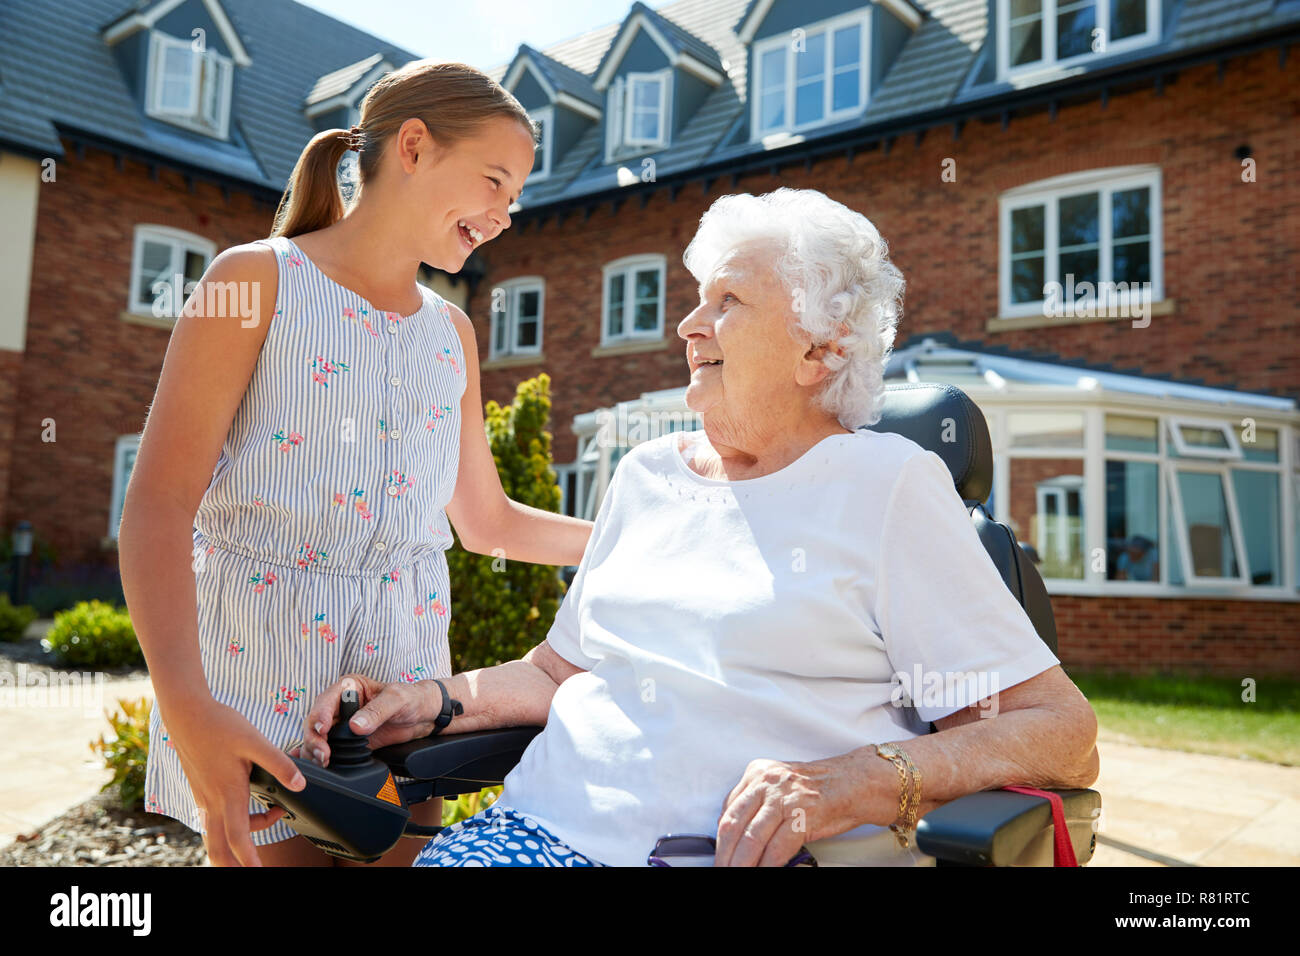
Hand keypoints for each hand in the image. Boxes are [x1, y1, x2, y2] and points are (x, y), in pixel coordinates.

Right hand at [163, 698, 304, 866]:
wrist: (187, 715)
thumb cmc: (220, 725)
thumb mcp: (255, 741)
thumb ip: (279, 763)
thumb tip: (300, 784)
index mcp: (228, 794)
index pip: (238, 838)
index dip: (249, 860)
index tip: (258, 872)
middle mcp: (213, 802)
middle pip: (218, 849)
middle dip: (234, 865)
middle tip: (254, 869)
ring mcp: (204, 799)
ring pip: (215, 836)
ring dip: (235, 843)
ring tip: (268, 823)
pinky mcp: (201, 792)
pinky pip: (213, 821)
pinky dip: (229, 827)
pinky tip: (246, 812)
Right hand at [301, 674, 438, 764]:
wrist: (424, 716)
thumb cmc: (411, 698)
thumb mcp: (397, 699)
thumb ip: (377, 711)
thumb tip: (356, 725)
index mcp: (349, 687)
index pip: (326, 700)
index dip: (320, 715)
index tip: (323, 730)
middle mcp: (342, 705)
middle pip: (316, 721)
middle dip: (315, 738)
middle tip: (323, 753)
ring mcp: (343, 724)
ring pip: (318, 737)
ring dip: (315, 749)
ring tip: (323, 761)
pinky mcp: (348, 741)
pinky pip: (329, 749)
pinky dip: (321, 756)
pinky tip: (318, 764)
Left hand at [714, 754, 870, 866]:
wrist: (853, 783)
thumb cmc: (817, 787)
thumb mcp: (778, 784)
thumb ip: (754, 801)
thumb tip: (729, 829)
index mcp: (758, 773)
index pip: (728, 809)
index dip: (720, 838)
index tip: (719, 854)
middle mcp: (767, 782)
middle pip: (734, 825)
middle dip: (725, 854)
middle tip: (720, 868)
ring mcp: (785, 798)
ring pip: (752, 839)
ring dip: (742, 864)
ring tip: (737, 873)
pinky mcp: (802, 816)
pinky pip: (777, 848)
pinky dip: (767, 865)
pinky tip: (763, 871)